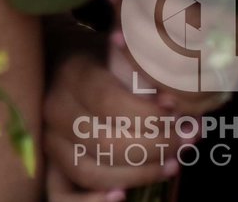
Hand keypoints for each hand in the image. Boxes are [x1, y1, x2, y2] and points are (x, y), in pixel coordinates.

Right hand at [43, 24, 227, 199]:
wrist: (62, 63)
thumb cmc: (103, 59)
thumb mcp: (122, 50)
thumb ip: (143, 60)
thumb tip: (169, 80)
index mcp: (73, 76)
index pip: (110, 104)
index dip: (149, 116)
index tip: (181, 116)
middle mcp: (54, 108)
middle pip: (105, 141)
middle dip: (156, 147)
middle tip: (188, 141)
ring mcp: (49, 137)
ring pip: (91, 169)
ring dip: (138, 174)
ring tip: (173, 165)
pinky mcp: (50, 160)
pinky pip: (61, 193)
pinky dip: (92, 201)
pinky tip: (122, 196)